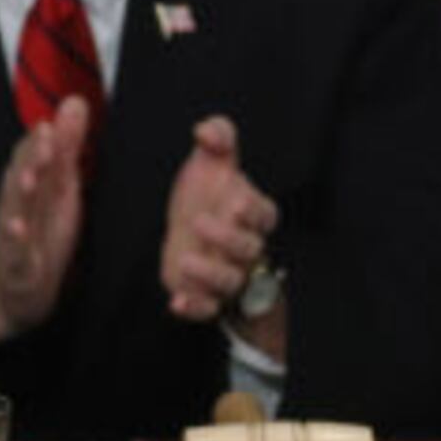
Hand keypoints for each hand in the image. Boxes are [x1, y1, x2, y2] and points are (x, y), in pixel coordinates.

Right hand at [0, 100, 91, 372]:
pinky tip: (18, 228)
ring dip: (19, 193)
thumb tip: (75, 101)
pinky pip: (15, 254)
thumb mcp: (59, 187)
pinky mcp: (17, 269)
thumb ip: (67, 147)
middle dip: (31, 157)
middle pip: (21, 177)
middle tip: (44, 136)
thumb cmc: (40, 232)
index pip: (32, 158)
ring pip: (13, 211)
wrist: (13, 292)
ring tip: (28, 176)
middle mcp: (18, 208)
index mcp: (31, 188)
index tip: (50, 122)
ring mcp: (14, 238)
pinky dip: (14, 241)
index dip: (41, 140)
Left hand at [158, 115, 280, 321]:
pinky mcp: (206, 296)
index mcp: (252, 215)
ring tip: (185, 261)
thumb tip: (206, 130)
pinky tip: (176, 302)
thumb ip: (217, 139)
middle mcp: (245, 248)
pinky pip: (208, 309)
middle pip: (249, 249)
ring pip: (230, 281)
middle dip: (228, 239)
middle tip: (200, 222)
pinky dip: (195, 308)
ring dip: (210, 274)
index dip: (253, 211)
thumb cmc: (208, 197)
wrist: (192, 239)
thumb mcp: (211, 164)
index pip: (265, 215)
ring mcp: (227, 274)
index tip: (234, 202)